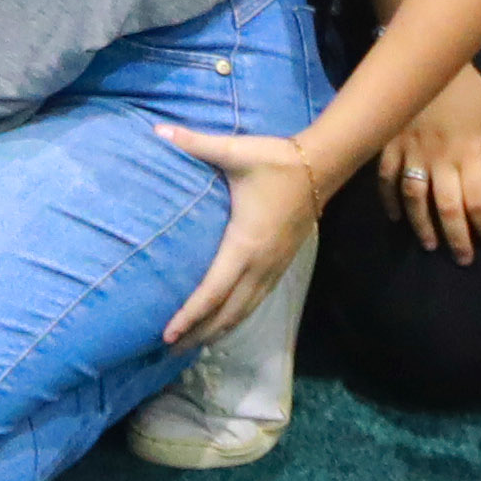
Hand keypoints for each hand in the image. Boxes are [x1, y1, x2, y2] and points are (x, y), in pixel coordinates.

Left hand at [159, 125, 332, 348]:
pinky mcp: (281, 265)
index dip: (190, 315)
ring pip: (244, 311)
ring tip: (193, 344)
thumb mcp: (234, 151)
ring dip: (219, 330)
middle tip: (170, 349)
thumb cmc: (275, 161)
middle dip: (199, 333)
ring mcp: (273, 268)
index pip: (212, 291)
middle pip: (227, 312)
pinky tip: (225, 322)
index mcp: (244, 244)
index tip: (167, 333)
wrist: (321, 166)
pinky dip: (237, 317)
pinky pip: (256, 301)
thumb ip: (195, 143)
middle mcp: (259, 264)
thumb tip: (159, 130)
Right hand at [371, 63, 480, 259]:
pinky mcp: (389, 144)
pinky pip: (385, 178)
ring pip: (415, 198)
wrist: (428, 58)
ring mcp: (410, 152)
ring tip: (432, 245)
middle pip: (447, 206)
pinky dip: (389, 201)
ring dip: (423, 226)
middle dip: (457, 237)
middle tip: (463, 258)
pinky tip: (397, 217)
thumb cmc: (467, 90)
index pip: (478, 199)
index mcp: (469, 151)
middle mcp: (440, 158)